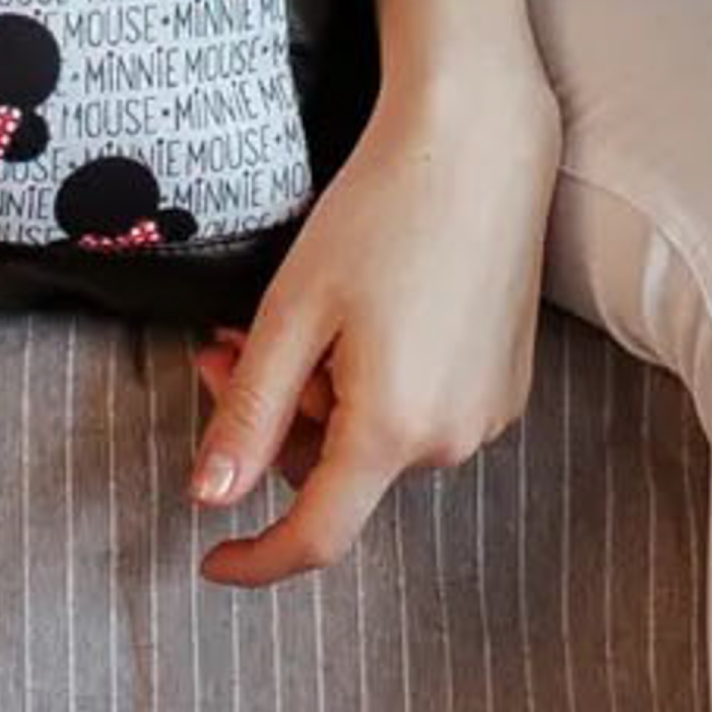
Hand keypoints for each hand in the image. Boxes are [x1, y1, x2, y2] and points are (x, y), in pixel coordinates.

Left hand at [186, 0, 561, 587]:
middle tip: (218, 345)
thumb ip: (248, 411)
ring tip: (287, 318)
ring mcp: (486, 414)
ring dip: (316, 396)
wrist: (477, 148)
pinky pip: (415, 411)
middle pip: (334, 470)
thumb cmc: (377, 215)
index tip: (210, 563)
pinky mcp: (502, 385)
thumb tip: (209, 498)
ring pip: (371, 438)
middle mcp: (452, 441)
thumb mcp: (291, 312)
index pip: (318, 535)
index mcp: (393, 429)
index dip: (258, 560)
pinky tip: (352, 318)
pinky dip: (368, 383)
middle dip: (268, 420)